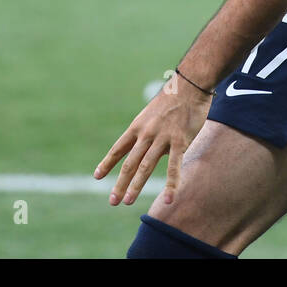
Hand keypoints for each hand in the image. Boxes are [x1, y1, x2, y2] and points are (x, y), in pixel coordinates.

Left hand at [94, 73, 211, 206]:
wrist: (189, 85)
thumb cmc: (172, 99)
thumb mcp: (151, 114)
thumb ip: (146, 132)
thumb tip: (143, 147)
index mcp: (137, 127)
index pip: (118, 148)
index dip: (107, 163)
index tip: (97, 176)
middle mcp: (146, 134)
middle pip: (130, 163)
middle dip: (120, 183)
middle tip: (113, 201)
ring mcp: (162, 138)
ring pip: (145, 167)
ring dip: (136, 186)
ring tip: (127, 201)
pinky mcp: (180, 141)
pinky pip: (174, 167)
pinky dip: (171, 184)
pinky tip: (169, 198)